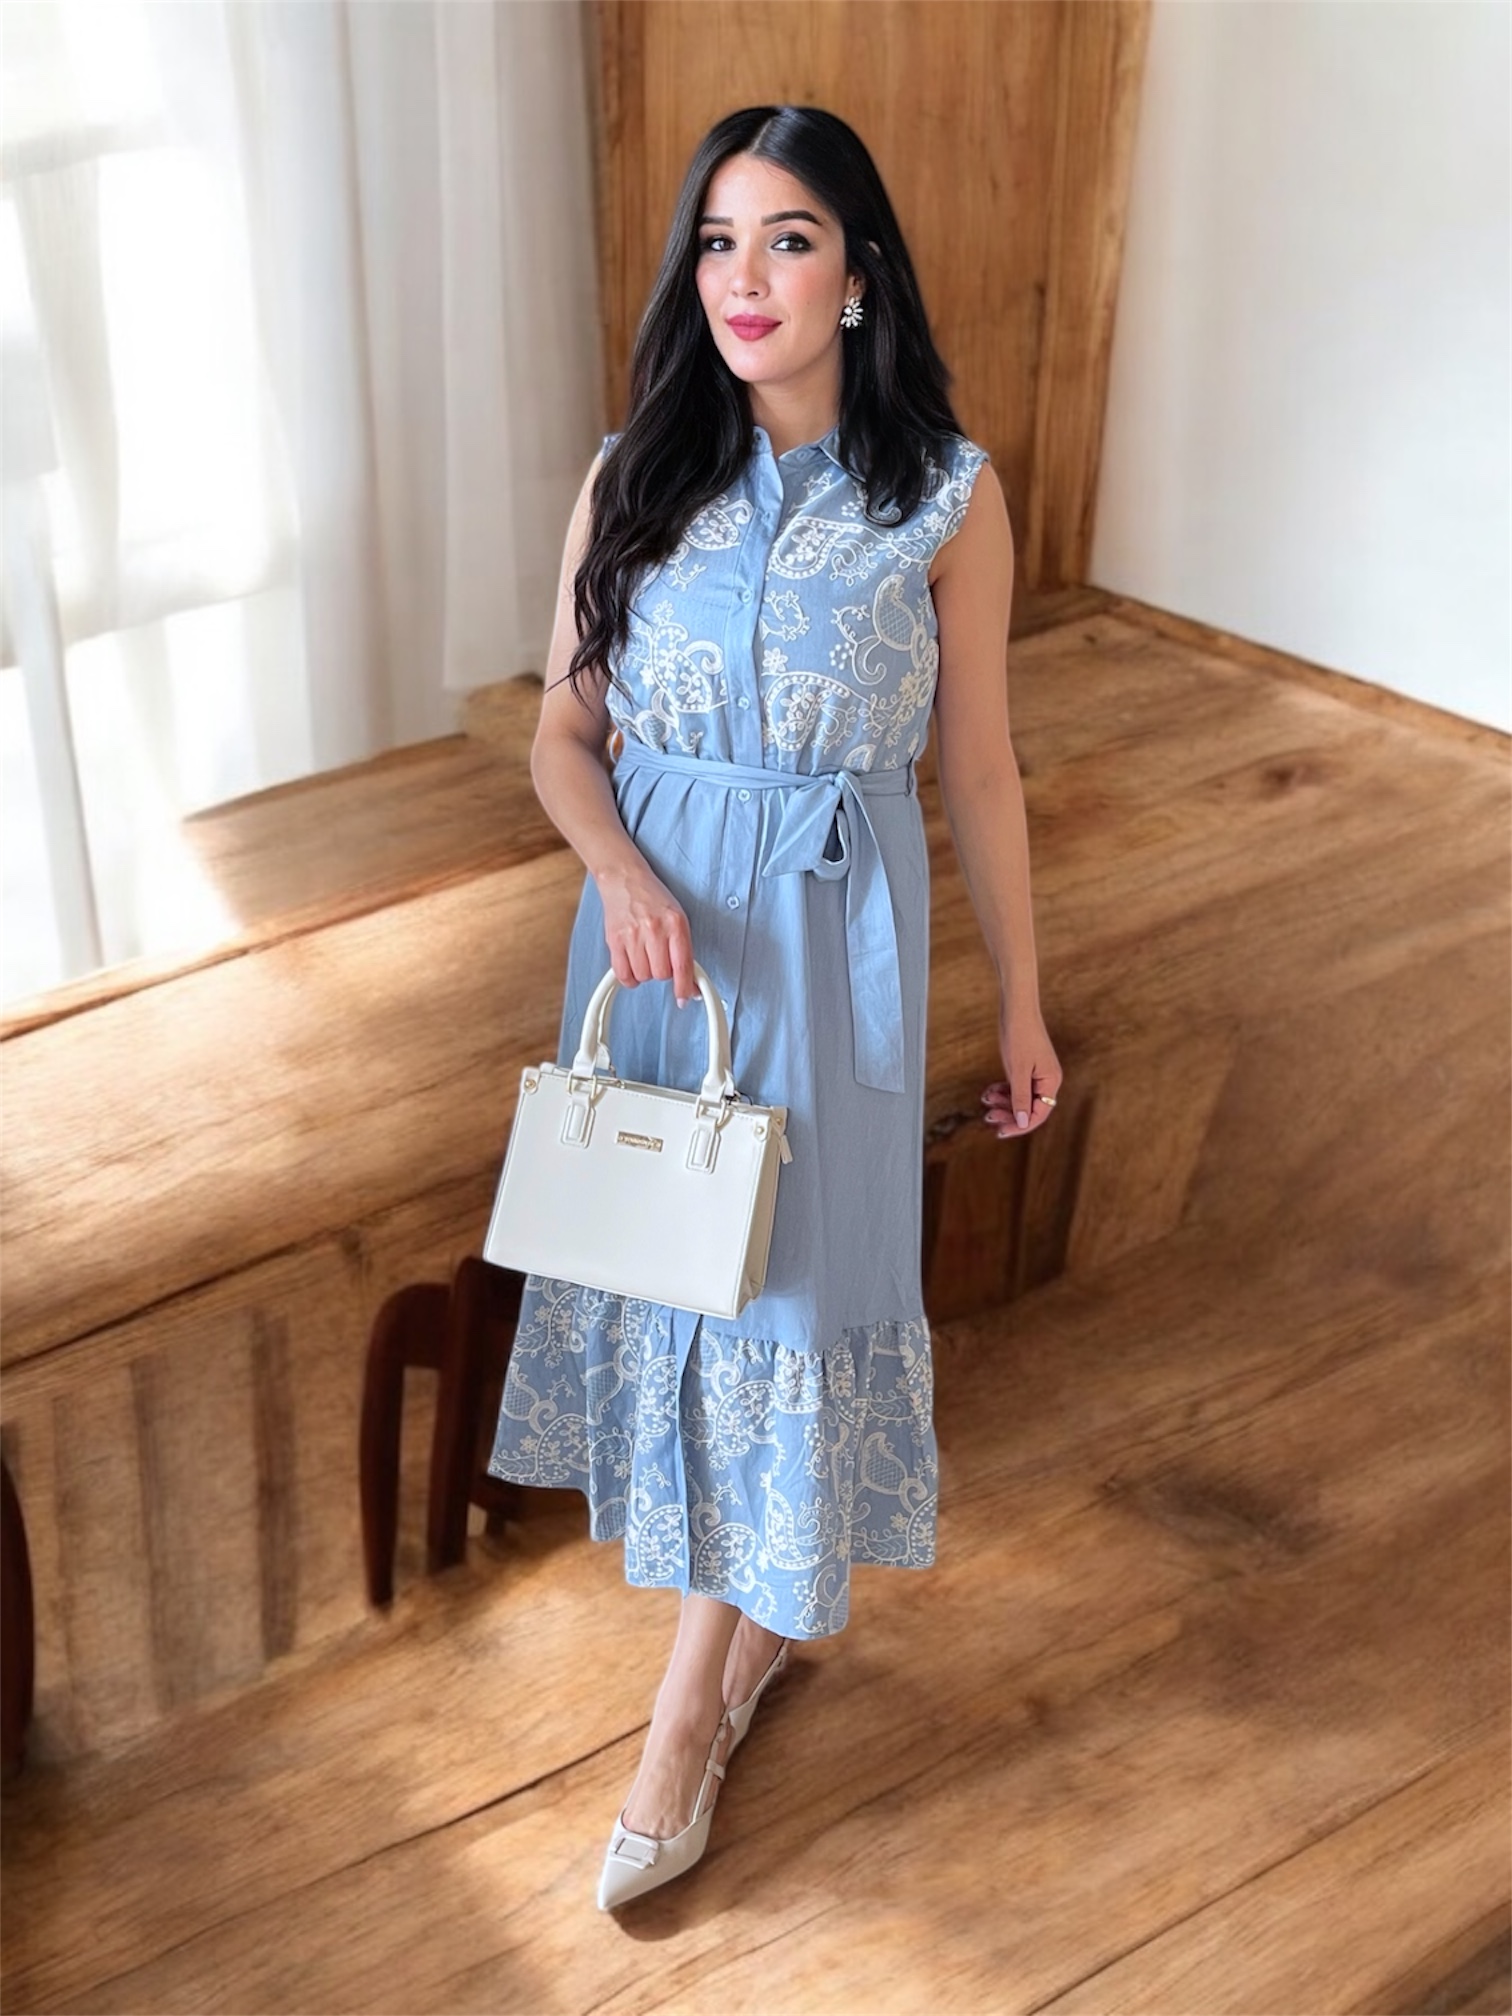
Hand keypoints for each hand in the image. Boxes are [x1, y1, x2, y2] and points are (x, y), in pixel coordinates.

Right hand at [595, 859, 697, 1005]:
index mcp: (675, 923)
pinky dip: (630, 977)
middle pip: (661, 974)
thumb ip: (684, 950)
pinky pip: (624, 975)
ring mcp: (632, 935)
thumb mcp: (677, 918)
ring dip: (646, 972)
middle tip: (660, 958)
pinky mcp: (614, 940)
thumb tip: (691, 982)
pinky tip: (633, 965)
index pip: (682, 965)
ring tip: (645, 955)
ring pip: (643, 976)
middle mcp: (654, 929)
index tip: (686, 998)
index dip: (685, 987)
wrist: (624, 879)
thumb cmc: (653, 898)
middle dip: (663, 972)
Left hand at [982, 1002, 1061, 1137]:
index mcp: (1051, 1082)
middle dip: (1008, 1114)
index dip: (1020, 1125)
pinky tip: (989, 1091)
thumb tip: (1023, 1123)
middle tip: (988, 1118)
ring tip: (986, 1101)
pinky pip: (1016, 1086)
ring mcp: (1037, 1074)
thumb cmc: (1019, 1036)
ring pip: (1021, 1098)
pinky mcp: (1027, 1067)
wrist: (1017, 1008)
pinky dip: (1003, 1091)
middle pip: (1029, 1108)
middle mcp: (1047, 1080)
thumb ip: (1021, 1098)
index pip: (1038, 1114)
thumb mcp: (1018, 1070)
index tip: (1001, 1131)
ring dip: (1003, 1103)